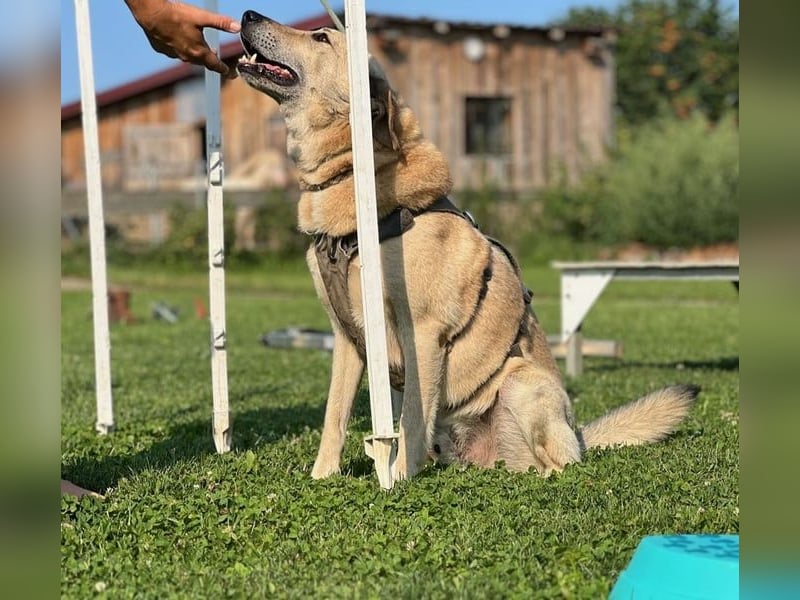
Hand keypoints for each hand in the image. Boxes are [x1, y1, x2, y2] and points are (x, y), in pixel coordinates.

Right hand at [125, 0, 240, 76]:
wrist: (151, 14)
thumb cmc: (176, 15)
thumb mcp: (202, 17)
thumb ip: (221, 22)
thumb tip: (237, 27)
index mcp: (198, 51)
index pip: (214, 64)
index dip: (222, 68)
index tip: (227, 72)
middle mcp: (187, 56)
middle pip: (202, 62)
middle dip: (210, 61)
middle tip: (215, 60)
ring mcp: (174, 54)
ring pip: (188, 58)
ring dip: (195, 55)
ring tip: (198, 49)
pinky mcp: (163, 49)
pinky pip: (175, 52)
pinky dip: (180, 48)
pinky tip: (179, 41)